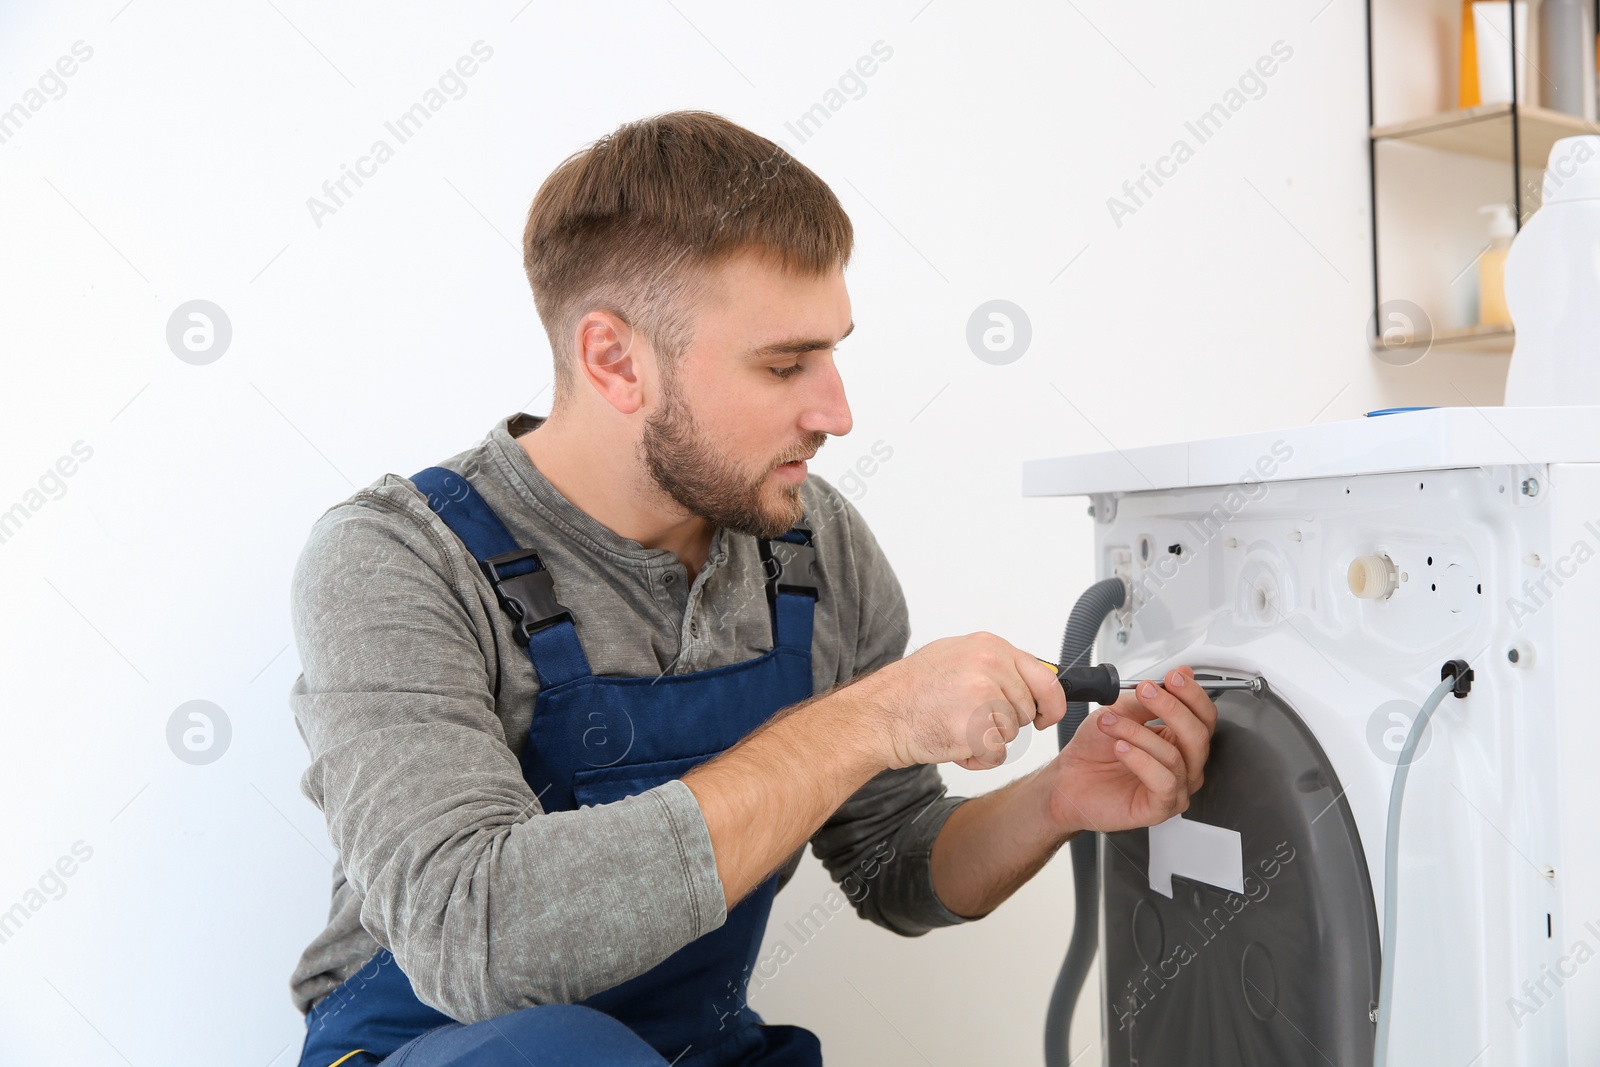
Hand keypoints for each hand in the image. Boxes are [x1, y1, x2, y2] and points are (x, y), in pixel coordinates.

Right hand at [853, 633, 1067, 769]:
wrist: (880, 714)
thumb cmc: (912, 689)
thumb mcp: (955, 657)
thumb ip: (994, 664)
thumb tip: (1031, 678)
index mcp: (989, 646)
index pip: (1044, 676)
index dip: (1051, 702)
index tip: (1047, 715)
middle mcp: (990, 666)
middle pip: (1026, 710)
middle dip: (1004, 722)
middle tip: (969, 717)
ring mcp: (984, 696)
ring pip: (1012, 734)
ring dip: (987, 740)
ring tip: (954, 726)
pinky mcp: (977, 727)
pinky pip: (997, 754)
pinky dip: (978, 758)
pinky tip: (954, 743)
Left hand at [1042, 665, 1216, 834]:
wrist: (1068, 782)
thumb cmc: (1093, 751)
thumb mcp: (1119, 713)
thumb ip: (1147, 699)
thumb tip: (1173, 679)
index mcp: (1179, 740)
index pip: (1203, 717)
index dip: (1192, 695)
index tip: (1173, 677)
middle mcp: (1183, 765)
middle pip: (1198, 735)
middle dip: (1172, 708)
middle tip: (1146, 692)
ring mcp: (1175, 788)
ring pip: (1174, 756)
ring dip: (1138, 733)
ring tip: (1111, 724)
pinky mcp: (1161, 808)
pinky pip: (1164, 781)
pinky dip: (1140, 760)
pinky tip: (1121, 749)